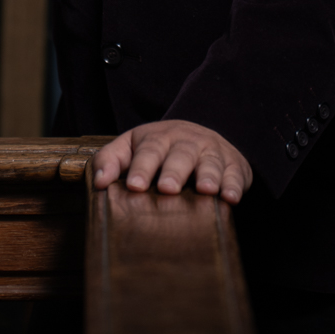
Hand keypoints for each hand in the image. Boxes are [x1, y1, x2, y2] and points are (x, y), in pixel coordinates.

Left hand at [92, 119, 252, 205]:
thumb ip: (110, 160)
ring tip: (205, 190)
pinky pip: (236, 174)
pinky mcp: (234, 165)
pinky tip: (231, 198)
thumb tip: (99, 182)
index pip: (148, 151)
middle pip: (180, 154)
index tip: (134, 185)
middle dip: (174, 171)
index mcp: (159, 137)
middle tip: (167, 188)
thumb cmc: (159, 149)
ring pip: (210, 162)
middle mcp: (187, 141)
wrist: (201, 136)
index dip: (141, 167)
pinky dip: (234, 185)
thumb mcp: (132, 147)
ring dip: (208, 175)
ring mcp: (212, 152)